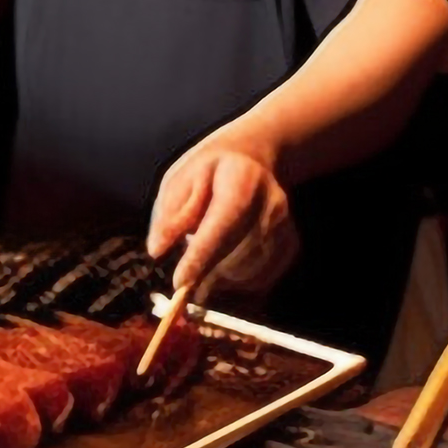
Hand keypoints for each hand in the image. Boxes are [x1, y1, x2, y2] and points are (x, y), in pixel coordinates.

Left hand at [145, 123, 299, 296]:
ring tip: (203, 273)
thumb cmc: (210, 171)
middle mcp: (271, 206)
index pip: (222, 226)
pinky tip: (223, 275)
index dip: (200, 258)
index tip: (180, 282)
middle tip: (185, 285)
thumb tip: (156, 250)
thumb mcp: (181, 180)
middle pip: (238, 256)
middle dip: (209, 277)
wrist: (254, 160)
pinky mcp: (291, 246)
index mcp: (241, 181)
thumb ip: (171, 214)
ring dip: (223, 284)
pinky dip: (240, 287)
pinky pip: (264, 280)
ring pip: (252, 274)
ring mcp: (285, 228)